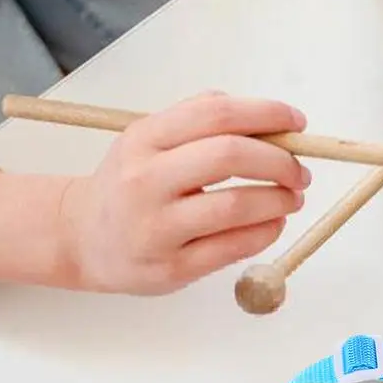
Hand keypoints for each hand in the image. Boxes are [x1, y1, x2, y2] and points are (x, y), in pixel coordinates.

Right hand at [0, 94, 307, 293]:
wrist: (82, 239)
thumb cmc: (130, 184)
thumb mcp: (149, 140)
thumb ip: (199, 121)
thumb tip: (270, 121)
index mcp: (144, 138)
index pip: (217, 114)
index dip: (267, 114)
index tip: (296, 123)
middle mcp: (145, 180)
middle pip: (229, 156)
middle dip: (280, 161)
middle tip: (300, 171)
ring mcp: (156, 227)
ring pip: (236, 206)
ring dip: (279, 200)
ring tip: (291, 198)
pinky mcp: (171, 268)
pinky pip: (233, 248)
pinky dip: (265, 232)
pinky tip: (272, 224)